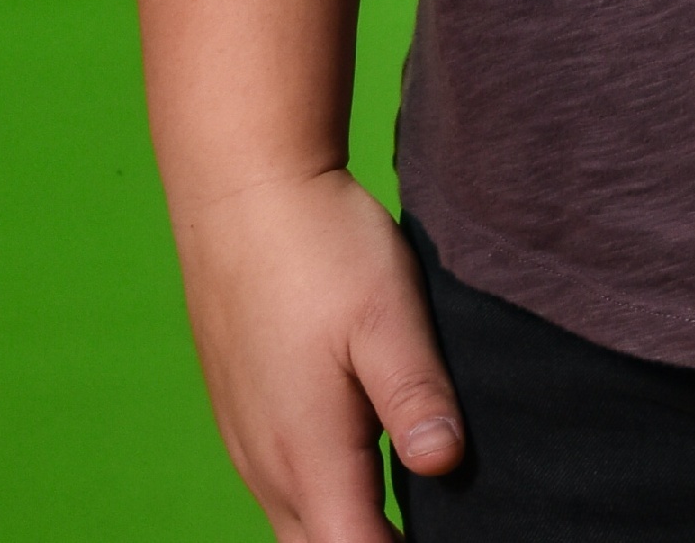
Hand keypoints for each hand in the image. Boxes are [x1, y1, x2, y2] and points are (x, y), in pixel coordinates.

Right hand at [171, 163, 464, 539]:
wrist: (241, 188)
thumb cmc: (318, 246)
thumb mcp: (386, 313)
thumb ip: (415, 396)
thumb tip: (444, 465)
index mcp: (310, 456)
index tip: (453, 535)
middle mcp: (268, 466)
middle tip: (439, 524)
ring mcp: (247, 441)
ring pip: (299, 523)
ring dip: (347, 527)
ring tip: (407, 506)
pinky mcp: (241, 411)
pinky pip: (281, 487)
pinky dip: (322, 499)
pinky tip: (360, 461)